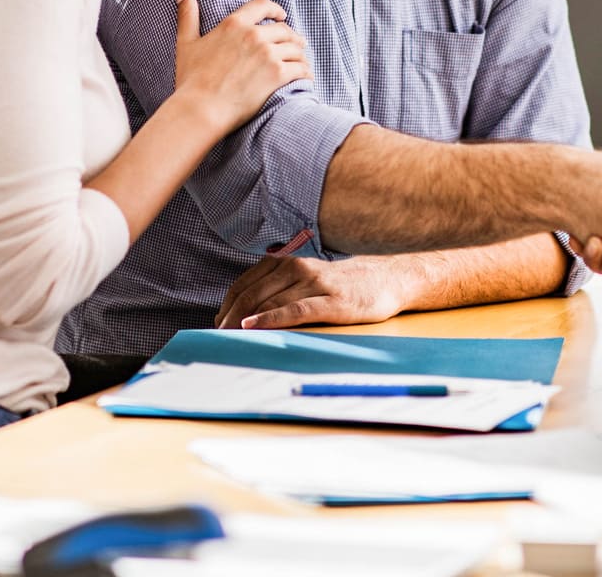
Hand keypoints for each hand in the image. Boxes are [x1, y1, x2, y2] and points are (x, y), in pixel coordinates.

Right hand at [173, 0, 310, 129]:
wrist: (201, 108)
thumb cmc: (191, 79)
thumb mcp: (186, 42)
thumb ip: (187, 14)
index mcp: (234, 24)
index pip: (263, 6)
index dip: (275, 9)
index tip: (281, 15)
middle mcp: (254, 35)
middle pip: (284, 29)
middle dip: (292, 36)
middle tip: (297, 44)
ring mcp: (267, 54)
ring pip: (295, 48)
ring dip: (300, 55)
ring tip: (302, 62)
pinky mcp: (277, 74)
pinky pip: (300, 68)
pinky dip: (305, 72)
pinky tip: (306, 77)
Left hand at [214, 254, 409, 329]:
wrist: (384, 280)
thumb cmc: (340, 285)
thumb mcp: (305, 279)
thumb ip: (279, 288)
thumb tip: (245, 313)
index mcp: (286, 263)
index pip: (244, 284)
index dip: (226, 306)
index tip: (217, 325)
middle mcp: (297, 268)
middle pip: (251, 293)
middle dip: (229, 317)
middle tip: (217, 337)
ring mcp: (314, 284)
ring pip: (269, 301)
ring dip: (243, 320)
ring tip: (228, 338)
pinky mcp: (330, 302)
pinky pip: (295, 309)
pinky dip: (271, 317)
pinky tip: (254, 326)